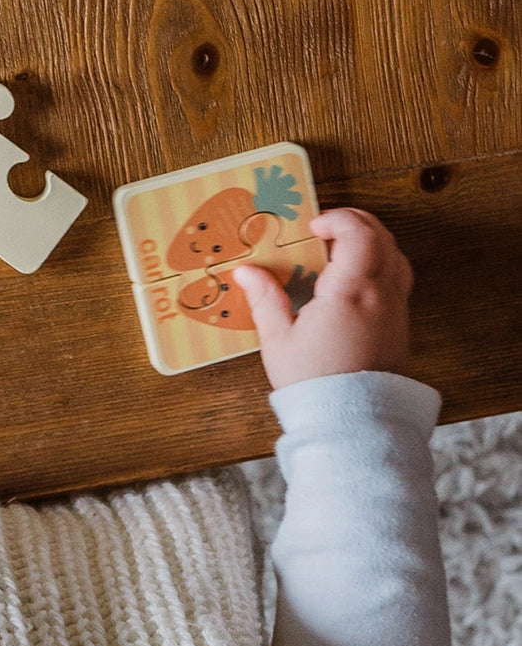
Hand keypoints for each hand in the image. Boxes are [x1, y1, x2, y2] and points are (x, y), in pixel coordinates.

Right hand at [233, 207, 413, 390]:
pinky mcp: (400, 327)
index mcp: (351, 292)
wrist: (354, 426)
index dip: (338, 219)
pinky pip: (398, 280)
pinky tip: (354, 278)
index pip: (359, 234)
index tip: (313, 228)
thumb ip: (265, 299)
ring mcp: (395, 311)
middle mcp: (381, 296)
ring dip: (371, 241)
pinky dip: (380, 264)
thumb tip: (246, 272)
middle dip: (356, 222)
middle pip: (383, 238)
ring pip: (396, 257)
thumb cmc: (314, 383)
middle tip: (327, 227)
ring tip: (341, 248)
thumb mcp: (279, 341)